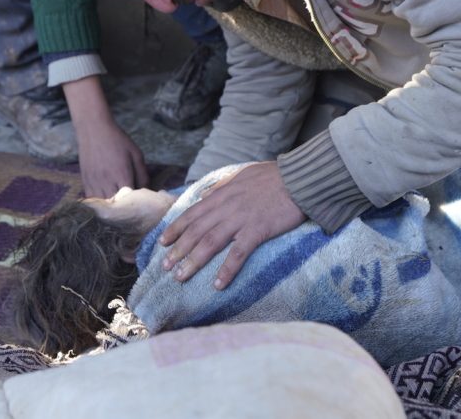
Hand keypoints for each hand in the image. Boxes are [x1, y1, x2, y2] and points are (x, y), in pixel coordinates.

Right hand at [63, 75, 147, 197]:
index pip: (130, 199)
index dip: (136, 205)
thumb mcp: (136, 154)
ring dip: (111, 209)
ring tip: (118, 209)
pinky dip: (99, 205)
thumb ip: (143, 175)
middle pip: (116, 206)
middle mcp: (107, 181)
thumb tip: (146, 191)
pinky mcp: (85, 182)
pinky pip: (92, 201)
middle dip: (124, 209)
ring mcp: (94, 182)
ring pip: (103, 206)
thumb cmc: (118, 141)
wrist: (94, 130)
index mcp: (122, 174)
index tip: (140, 205)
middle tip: (131, 209)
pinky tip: (106, 203)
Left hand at [159, 161, 305, 288]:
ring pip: (210, 243)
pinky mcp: (258, 230)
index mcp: (222, 194)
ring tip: (180, 276)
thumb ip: (223, 186)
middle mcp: (226, 207)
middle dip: (178, 249)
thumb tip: (206, 194)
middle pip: (196, 231)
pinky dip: (227, 269)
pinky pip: (239, 253)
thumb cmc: (273, 176)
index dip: (175, 228)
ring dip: (193, 261)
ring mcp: (241, 219)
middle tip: (165, 266)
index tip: (162, 242)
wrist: (298, 178)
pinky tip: (218, 284)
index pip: (192, 213)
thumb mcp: (242, 175)